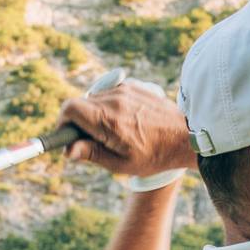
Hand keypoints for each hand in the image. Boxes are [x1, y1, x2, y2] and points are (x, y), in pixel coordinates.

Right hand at [58, 80, 196, 178]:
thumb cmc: (155, 155)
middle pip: (80, 104)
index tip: (67, 137)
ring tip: (113, 132)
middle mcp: (114, 100)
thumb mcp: (121, 163)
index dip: (62, 122)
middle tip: (92, 140)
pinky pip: (109, 94)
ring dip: (94, 114)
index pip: (69, 109)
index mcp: (109, 120)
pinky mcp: (132, 86)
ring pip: (94, 98)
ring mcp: (124, 90)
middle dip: (78, 122)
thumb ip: (92, 154)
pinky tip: (124, 121)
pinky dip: (108, 106)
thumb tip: (68, 150)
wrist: (186, 137)